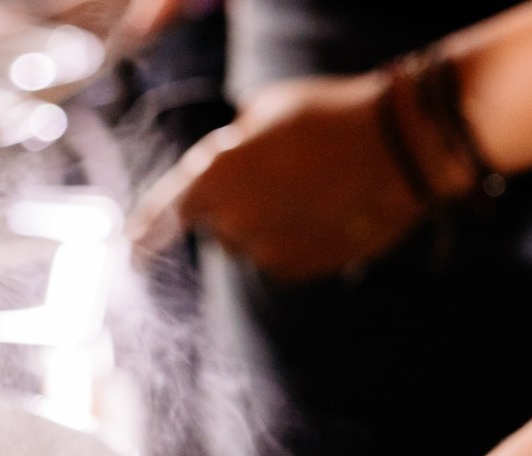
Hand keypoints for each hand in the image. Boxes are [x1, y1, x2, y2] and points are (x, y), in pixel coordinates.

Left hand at [132, 73, 441, 281]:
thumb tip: (221, 165)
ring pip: (248, 242)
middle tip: (282, 174)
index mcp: (213, 173)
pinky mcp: (293, 268)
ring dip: (267, 223)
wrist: (402, 149)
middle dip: (236, 205)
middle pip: (214, 223)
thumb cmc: (335, 116)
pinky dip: (294, 240)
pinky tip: (324, 212)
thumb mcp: (268, 111)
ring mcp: (261, 248)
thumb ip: (231, 146)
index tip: (129, 252)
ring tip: (312, 188)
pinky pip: (279, 257)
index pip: (162, 214)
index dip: (144, 233)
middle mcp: (228, 218)